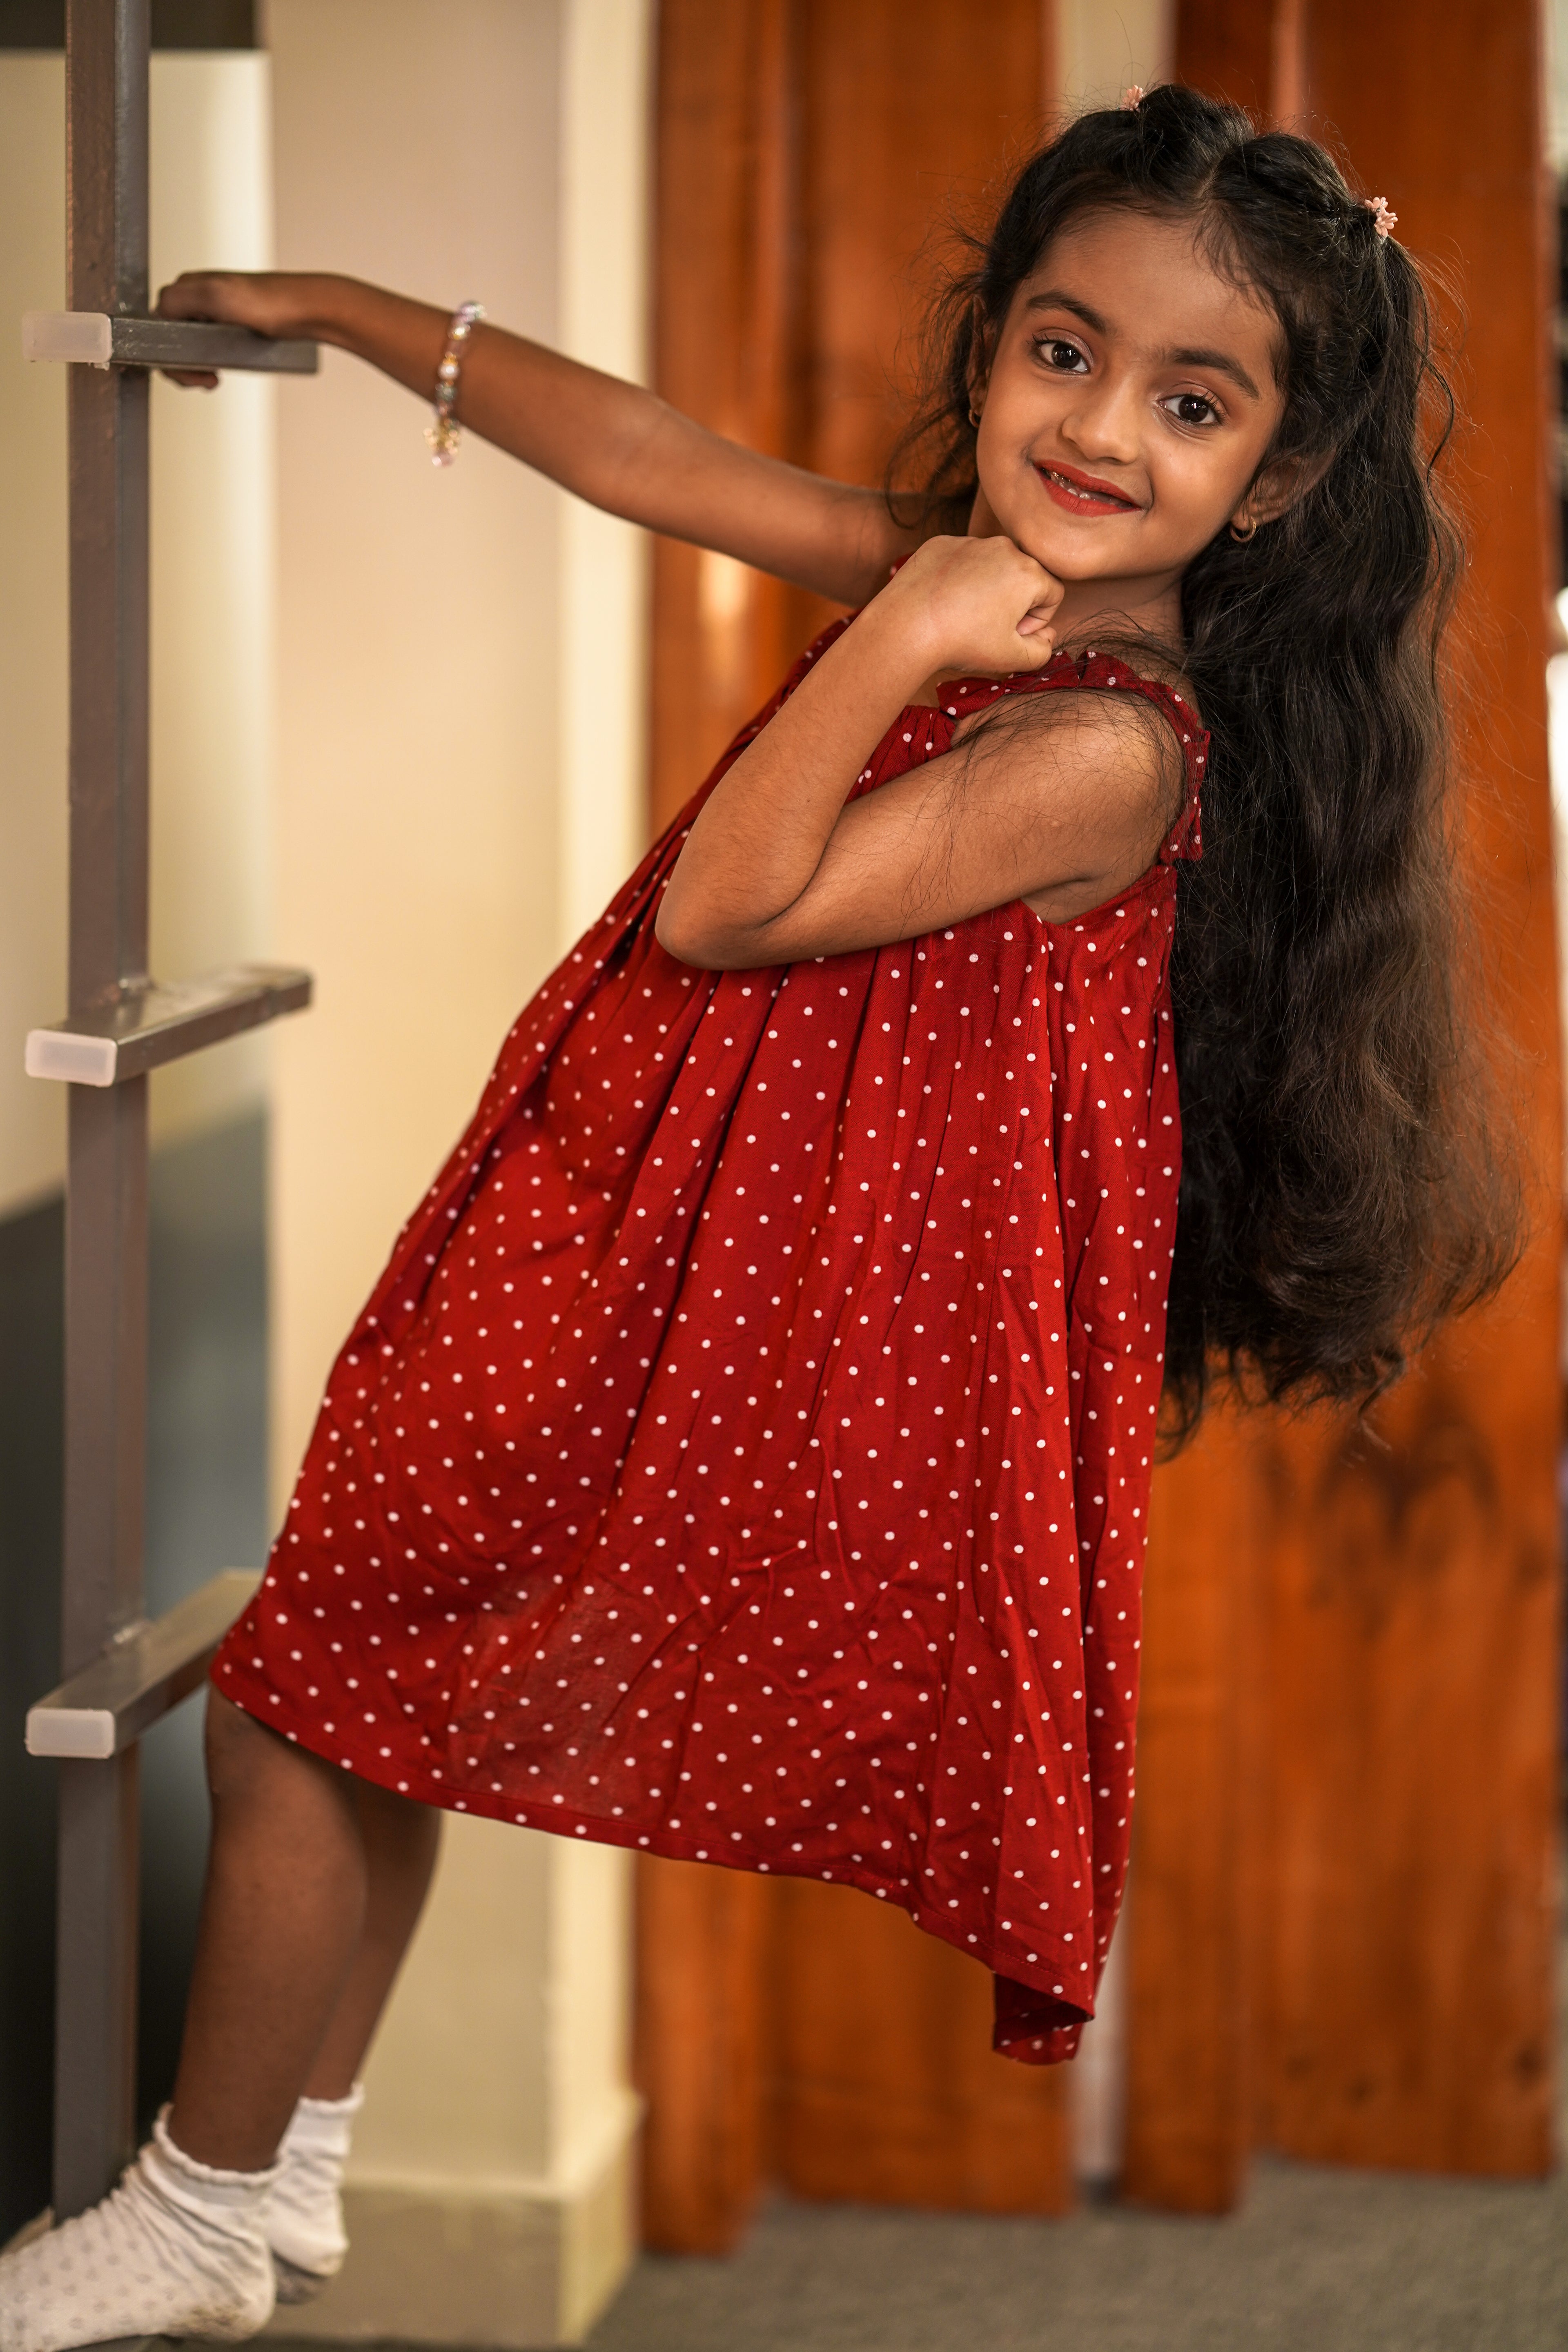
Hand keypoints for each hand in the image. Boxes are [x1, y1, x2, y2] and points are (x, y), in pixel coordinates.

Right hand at [154, 270, 340, 387]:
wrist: (308, 310)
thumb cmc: (271, 304)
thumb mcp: (215, 296)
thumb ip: (178, 300)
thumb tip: (158, 312)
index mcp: (187, 287)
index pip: (157, 327)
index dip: (169, 356)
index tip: (193, 373)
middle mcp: (197, 297)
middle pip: (171, 340)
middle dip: (184, 367)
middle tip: (207, 381)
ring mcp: (214, 312)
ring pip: (189, 347)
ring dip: (196, 368)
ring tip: (213, 380)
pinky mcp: (231, 326)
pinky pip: (209, 348)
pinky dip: (210, 364)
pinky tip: (220, 371)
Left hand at [885, 533, 1063, 678]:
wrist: (906, 627)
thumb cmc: (963, 642)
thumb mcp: (1012, 658)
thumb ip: (1043, 650)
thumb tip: (1047, 635)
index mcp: (1029, 572)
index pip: (1052, 594)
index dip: (1037, 621)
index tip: (1012, 634)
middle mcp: (1003, 547)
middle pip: (1023, 577)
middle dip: (1014, 603)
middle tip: (987, 628)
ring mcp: (970, 541)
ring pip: (991, 567)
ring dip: (986, 590)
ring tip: (962, 616)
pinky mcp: (942, 543)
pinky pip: (961, 561)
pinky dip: (958, 580)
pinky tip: (942, 602)